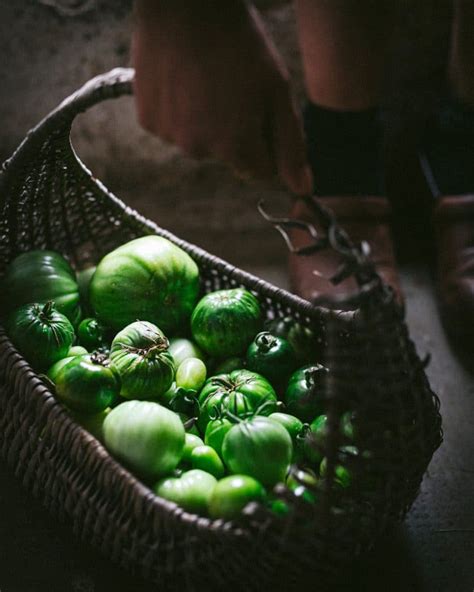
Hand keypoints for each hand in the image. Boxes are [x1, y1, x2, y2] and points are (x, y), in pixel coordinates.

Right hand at [132, 0, 312, 194]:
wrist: (184, 5)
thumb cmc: (239, 44)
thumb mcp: (277, 93)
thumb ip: (290, 146)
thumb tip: (303, 189)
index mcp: (236, 147)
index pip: (260, 170)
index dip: (266, 143)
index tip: (262, 111)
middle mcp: (200, 150)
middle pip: (228, 155)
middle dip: (235, 132)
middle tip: (233, 88)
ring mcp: (171, 136)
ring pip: (198, 141)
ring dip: (205, 121)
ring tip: (207, 80)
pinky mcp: (149, 121)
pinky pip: (172, 127)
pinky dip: (179, 110)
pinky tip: (183, 81)